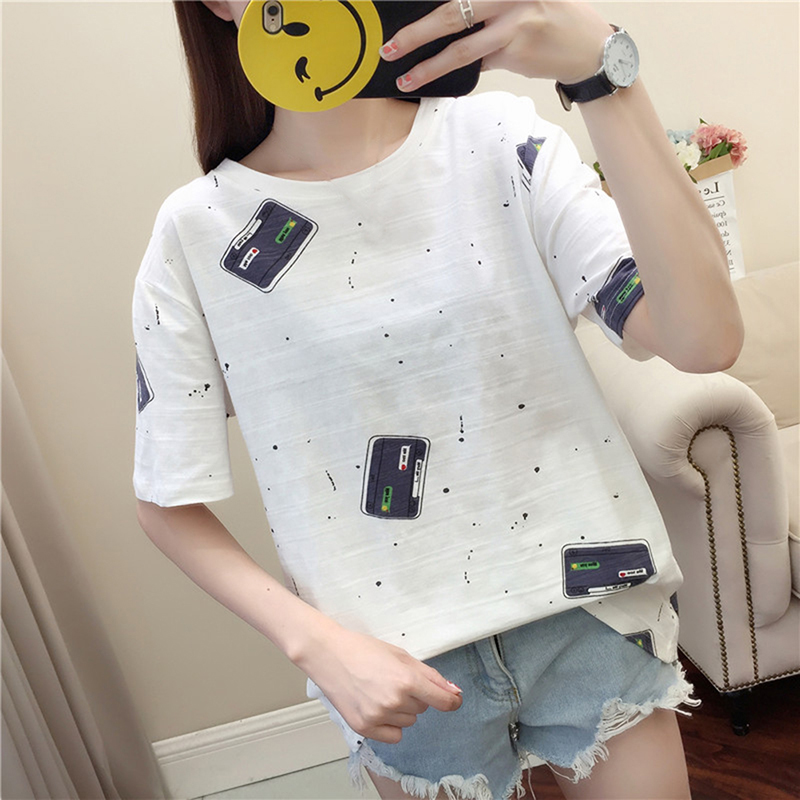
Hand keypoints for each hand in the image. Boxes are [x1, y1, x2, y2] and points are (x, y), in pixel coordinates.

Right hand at [297, 623, 463, 743]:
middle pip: (423, 709)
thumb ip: (429, 675)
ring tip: (381, 691)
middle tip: (394, 680)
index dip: (451, 701)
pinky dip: (391, 725)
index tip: (453, 700)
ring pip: (409, 722)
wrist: (329, 655)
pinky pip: (394, 736)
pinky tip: (377, 707)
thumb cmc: (364, 650)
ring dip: (402, 710)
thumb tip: (454, 692)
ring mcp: (379, 716)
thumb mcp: (400, 655)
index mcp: (406, 679)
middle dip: (416, 697)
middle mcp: (395, 701)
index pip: (443, 701)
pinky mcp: (364, 728)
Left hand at [379, 0, 614, 91]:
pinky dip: (455, 72)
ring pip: (461, 47)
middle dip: (416, 33)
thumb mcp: (521, 1)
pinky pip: (478, 63)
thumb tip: (446, 24)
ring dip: (429, 66)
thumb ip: (487, 10)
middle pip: (452, 12)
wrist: (591, 47)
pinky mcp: (517, 50)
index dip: (428, 9)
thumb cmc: (553, 18)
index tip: (399, 11)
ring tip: (405, 78)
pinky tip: (435, 80)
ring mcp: (514, 21)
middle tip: (389, 48)